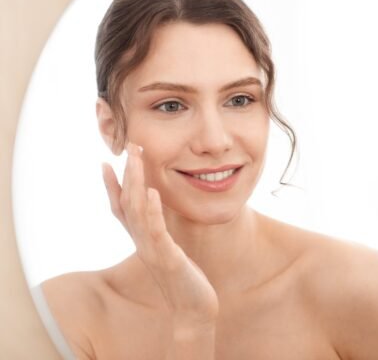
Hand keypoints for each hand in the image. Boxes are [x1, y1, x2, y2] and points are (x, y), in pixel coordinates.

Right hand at [102, 143, 218, 329]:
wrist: (193, 310)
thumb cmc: (184, 280)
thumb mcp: (169, 251)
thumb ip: (160, 233)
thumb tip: (159, 215)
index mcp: (143, 240)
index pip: (122, 209)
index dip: (112, 187)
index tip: (107, 162)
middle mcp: (142, 243)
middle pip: (128, 203)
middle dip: (127, 173)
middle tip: (128, 147)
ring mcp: (152, 251)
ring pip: (138, 212)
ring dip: (137, 184)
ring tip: (137, 159)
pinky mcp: (168, 259)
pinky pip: (157, 232)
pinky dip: (153, 211)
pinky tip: (154, 192)